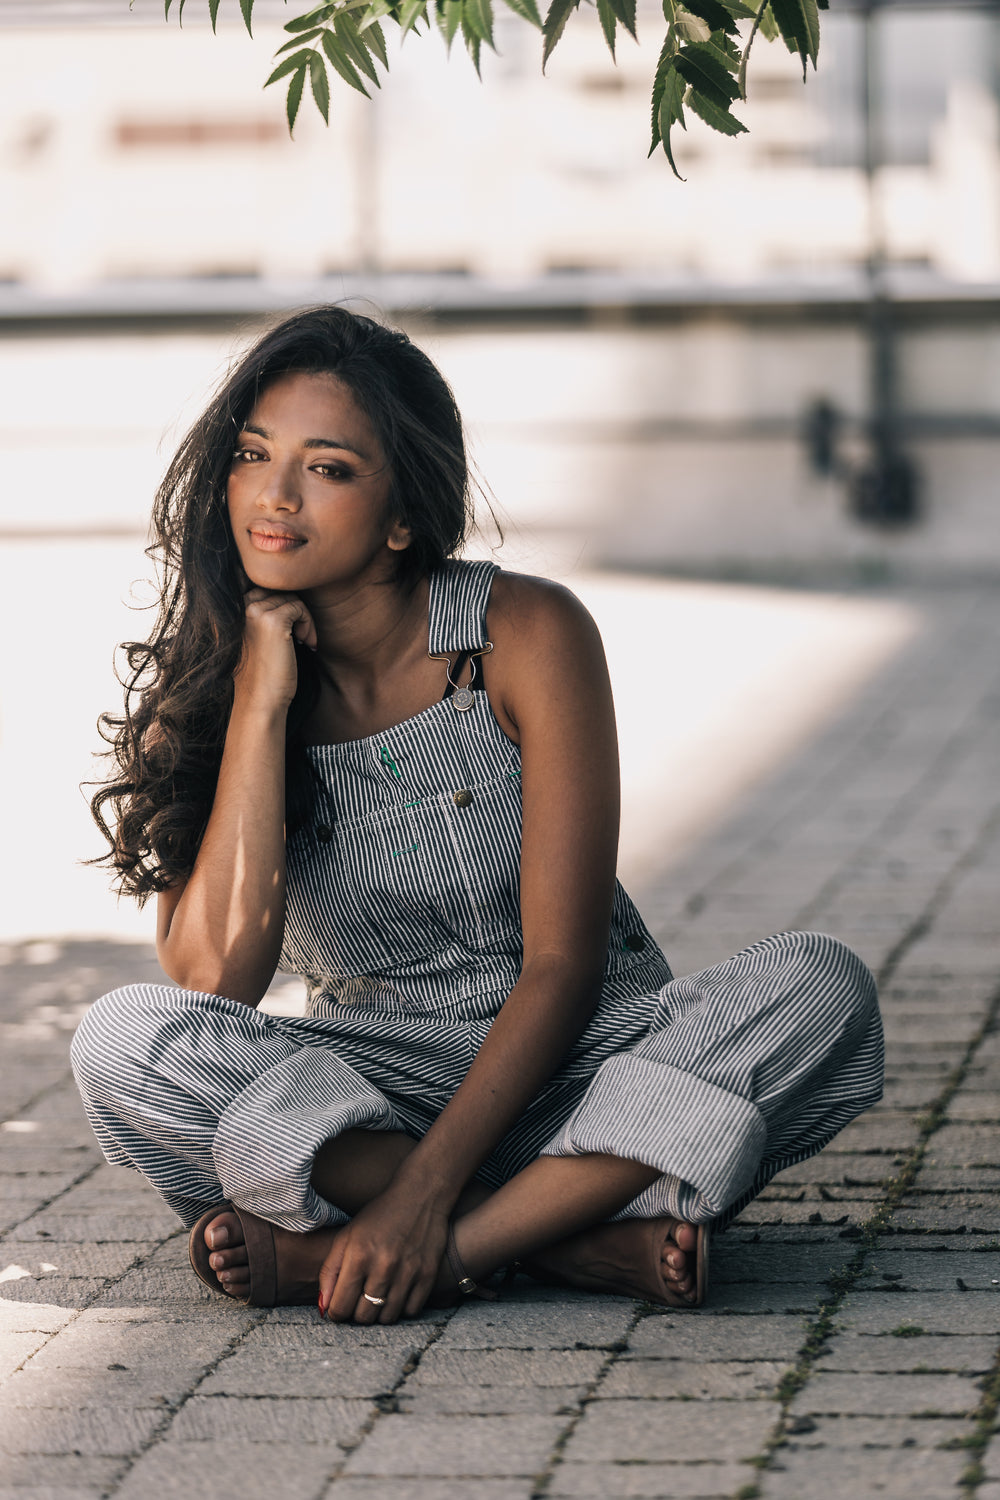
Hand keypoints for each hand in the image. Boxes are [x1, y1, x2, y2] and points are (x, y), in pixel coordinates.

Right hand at [233, 588, 316, 712]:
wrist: (261, 700)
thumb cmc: (261, 673)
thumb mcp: (256, 637)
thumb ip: (262, 615)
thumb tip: (288, 593)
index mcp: (231, 610)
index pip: (264, 589)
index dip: (282, 606)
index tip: (290, 630)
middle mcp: (240, 607)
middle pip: (278, 590)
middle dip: (294, 610)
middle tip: (300, 636)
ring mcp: (255, 612)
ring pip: (291, 598)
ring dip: (304, 618)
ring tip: (304, 641)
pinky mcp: (274, 621)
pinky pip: (299, 607)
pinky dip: (309, 623)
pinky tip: (306, 643)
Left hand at [317, 1183, 450, 1324]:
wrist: (421, 1195)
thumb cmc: (379, 1215)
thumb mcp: (347, 1236)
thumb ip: (330, 1272)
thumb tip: (324, 1308)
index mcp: (358, 1256)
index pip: (340, 1307)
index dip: (336, 1311)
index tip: (340, 1305)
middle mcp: (384, 1267)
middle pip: (363, 1317)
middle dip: (356, 1313)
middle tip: (359, 1299)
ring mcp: (408, 1272)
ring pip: (387, 1318)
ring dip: (379, 1312)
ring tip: (378, 1295)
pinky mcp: (428, 1275)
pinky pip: (411, 1311)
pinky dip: (402, 1308)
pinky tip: (397, 1292)